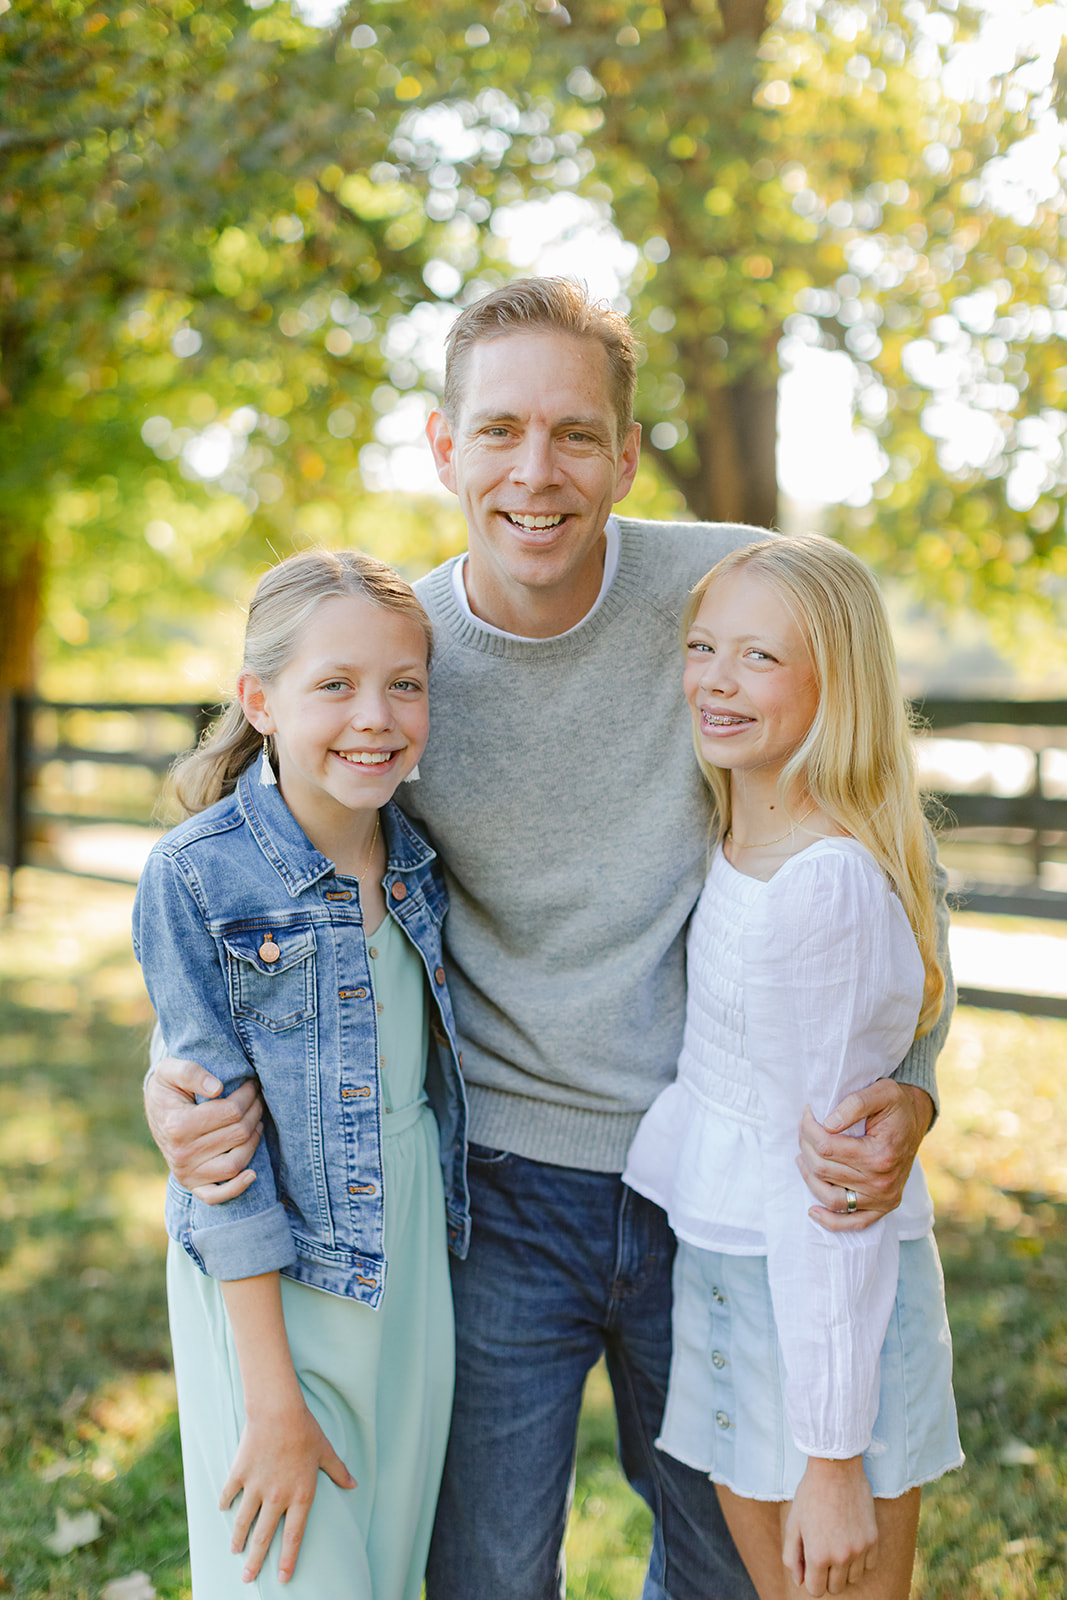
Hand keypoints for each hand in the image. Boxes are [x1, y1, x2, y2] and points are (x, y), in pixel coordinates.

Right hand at [144, 1056, 262, 1201]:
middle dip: (254, 1112)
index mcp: (178, 1125)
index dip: (248, 1095)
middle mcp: (182, 1154)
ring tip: (256, 1121)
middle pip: (238, 1134)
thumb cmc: (168, 1087)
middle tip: (257, 1098)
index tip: (251, 1084)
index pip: (231, 1112)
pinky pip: (216, 1196)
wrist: (156, 1111)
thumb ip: (191, 1072)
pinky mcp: (192, 1185)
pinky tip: (253, 1173)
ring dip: (254, 1140)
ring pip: (235, 1163)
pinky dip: (237, 1188)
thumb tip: (217, 1087)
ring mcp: (187, 1173)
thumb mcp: (171, 1070)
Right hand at [220, 1394, 355, 1583]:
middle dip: (256, 1561)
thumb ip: (339, 1472)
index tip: (283, 1578)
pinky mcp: (239, 1474)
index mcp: (300, 1495)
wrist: (278, 1410)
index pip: (294, 1536)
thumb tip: (354, 1484)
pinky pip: (229, 1495)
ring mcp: (256, 1487)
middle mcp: (277, 1497)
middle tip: (248, 1578)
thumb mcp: (326, 1452)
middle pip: (264, 1537)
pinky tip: (224, 1511)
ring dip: (238, 1539)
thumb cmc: (305, 1430)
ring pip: (243, 1522)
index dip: (288, 1559)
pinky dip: (225, 1504)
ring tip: (235, 1551)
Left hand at [783, 1457, 877, 1595]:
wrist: (836, 1468)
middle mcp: (840, 1557)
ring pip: (853, 1579)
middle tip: (822, 1550)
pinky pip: (869, 1566)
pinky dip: (860, 1560)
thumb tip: (800, 1582)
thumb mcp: (793, 1524)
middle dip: (826, 1575)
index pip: (816, 1590)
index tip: (810, 1563)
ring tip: (836, 1543)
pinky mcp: (873, 1540)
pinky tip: (851, 1540)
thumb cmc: (810, 1495)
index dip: (811, 1579)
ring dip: (844, 1568)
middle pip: (835, 1588)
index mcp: (817, 1555)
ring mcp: (859, 1549)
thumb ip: (792, 1557)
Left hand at [797, 1080, 932, 1233]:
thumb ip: (855, 1103)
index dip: (808, 1129)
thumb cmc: (895, 1106)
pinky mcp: (883, 1208)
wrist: (914, 1121)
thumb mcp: (880, 1092)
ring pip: (831, 1197)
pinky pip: (854, 1224)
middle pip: (823, 1170)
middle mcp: (882, 1182)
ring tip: (802, 1158)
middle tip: (803, 1130)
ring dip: (809, 1177)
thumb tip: (828, 1124)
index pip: (826, 1147)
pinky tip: (813, 1211)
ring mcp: (883, 1198)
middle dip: (805, 1146)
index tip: (806, 1114)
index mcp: (880, 1154)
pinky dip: (831, 1221)